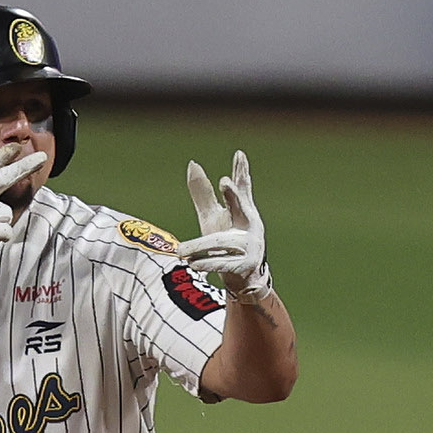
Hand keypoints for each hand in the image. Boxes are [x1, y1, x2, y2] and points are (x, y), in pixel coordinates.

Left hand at [176, 149, 271, 302]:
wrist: (245, 278)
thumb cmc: (227, 241)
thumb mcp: (212, 216)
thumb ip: (203, 193)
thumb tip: (193, 163)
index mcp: (244, 210)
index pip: (242, 187)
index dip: (241, 171)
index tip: (239, 155)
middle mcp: (250, 225)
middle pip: (240, 208)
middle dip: (233, 196)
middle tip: (225, 182)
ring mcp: (250, 246)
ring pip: (222, 242)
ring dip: (201, 246)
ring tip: (182, 250)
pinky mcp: (244, 265)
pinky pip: (222, 262)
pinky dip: (206, 263)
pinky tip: (193, 264)